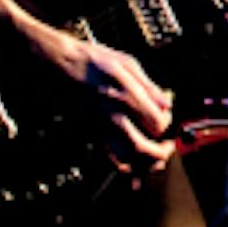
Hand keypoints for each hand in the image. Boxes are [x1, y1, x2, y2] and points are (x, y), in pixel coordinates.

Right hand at [33, 27, 176, 173]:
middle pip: (143, 148)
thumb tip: (167, 104)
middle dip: (160, 152)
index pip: (157, 124)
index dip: (167, 125)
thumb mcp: (127, 62)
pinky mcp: (90, 132)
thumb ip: (149, 86)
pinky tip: (133, 164)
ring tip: (155, 159)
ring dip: (144, 164)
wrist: (60, 64)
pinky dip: (124, 166)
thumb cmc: (92, 60)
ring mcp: (100, 127)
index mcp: (126, 95)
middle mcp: (113, 116)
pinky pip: (109, 157)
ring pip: (125, 158)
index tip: (167, 119)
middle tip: (167, 147)